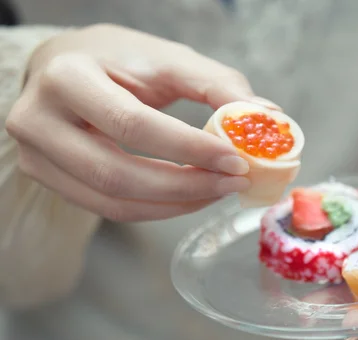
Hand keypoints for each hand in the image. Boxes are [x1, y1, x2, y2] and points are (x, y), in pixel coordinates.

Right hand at [6, 24, 277, 221]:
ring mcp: (35, 156)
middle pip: (117, 175)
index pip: (133, 125)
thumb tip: (268, 114)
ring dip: (175, 204)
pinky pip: (109, 209)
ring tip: (217, 190)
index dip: (189, 149)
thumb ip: (216, 83)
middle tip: (233, 183)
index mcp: (66, 78)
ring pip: (113, 202)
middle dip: (186, 186)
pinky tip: (189, 196)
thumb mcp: (165, 59)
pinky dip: (156, 208)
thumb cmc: (118, 60)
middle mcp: (38, 120)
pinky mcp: (48, 179)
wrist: (63, 68)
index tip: (237, 160)